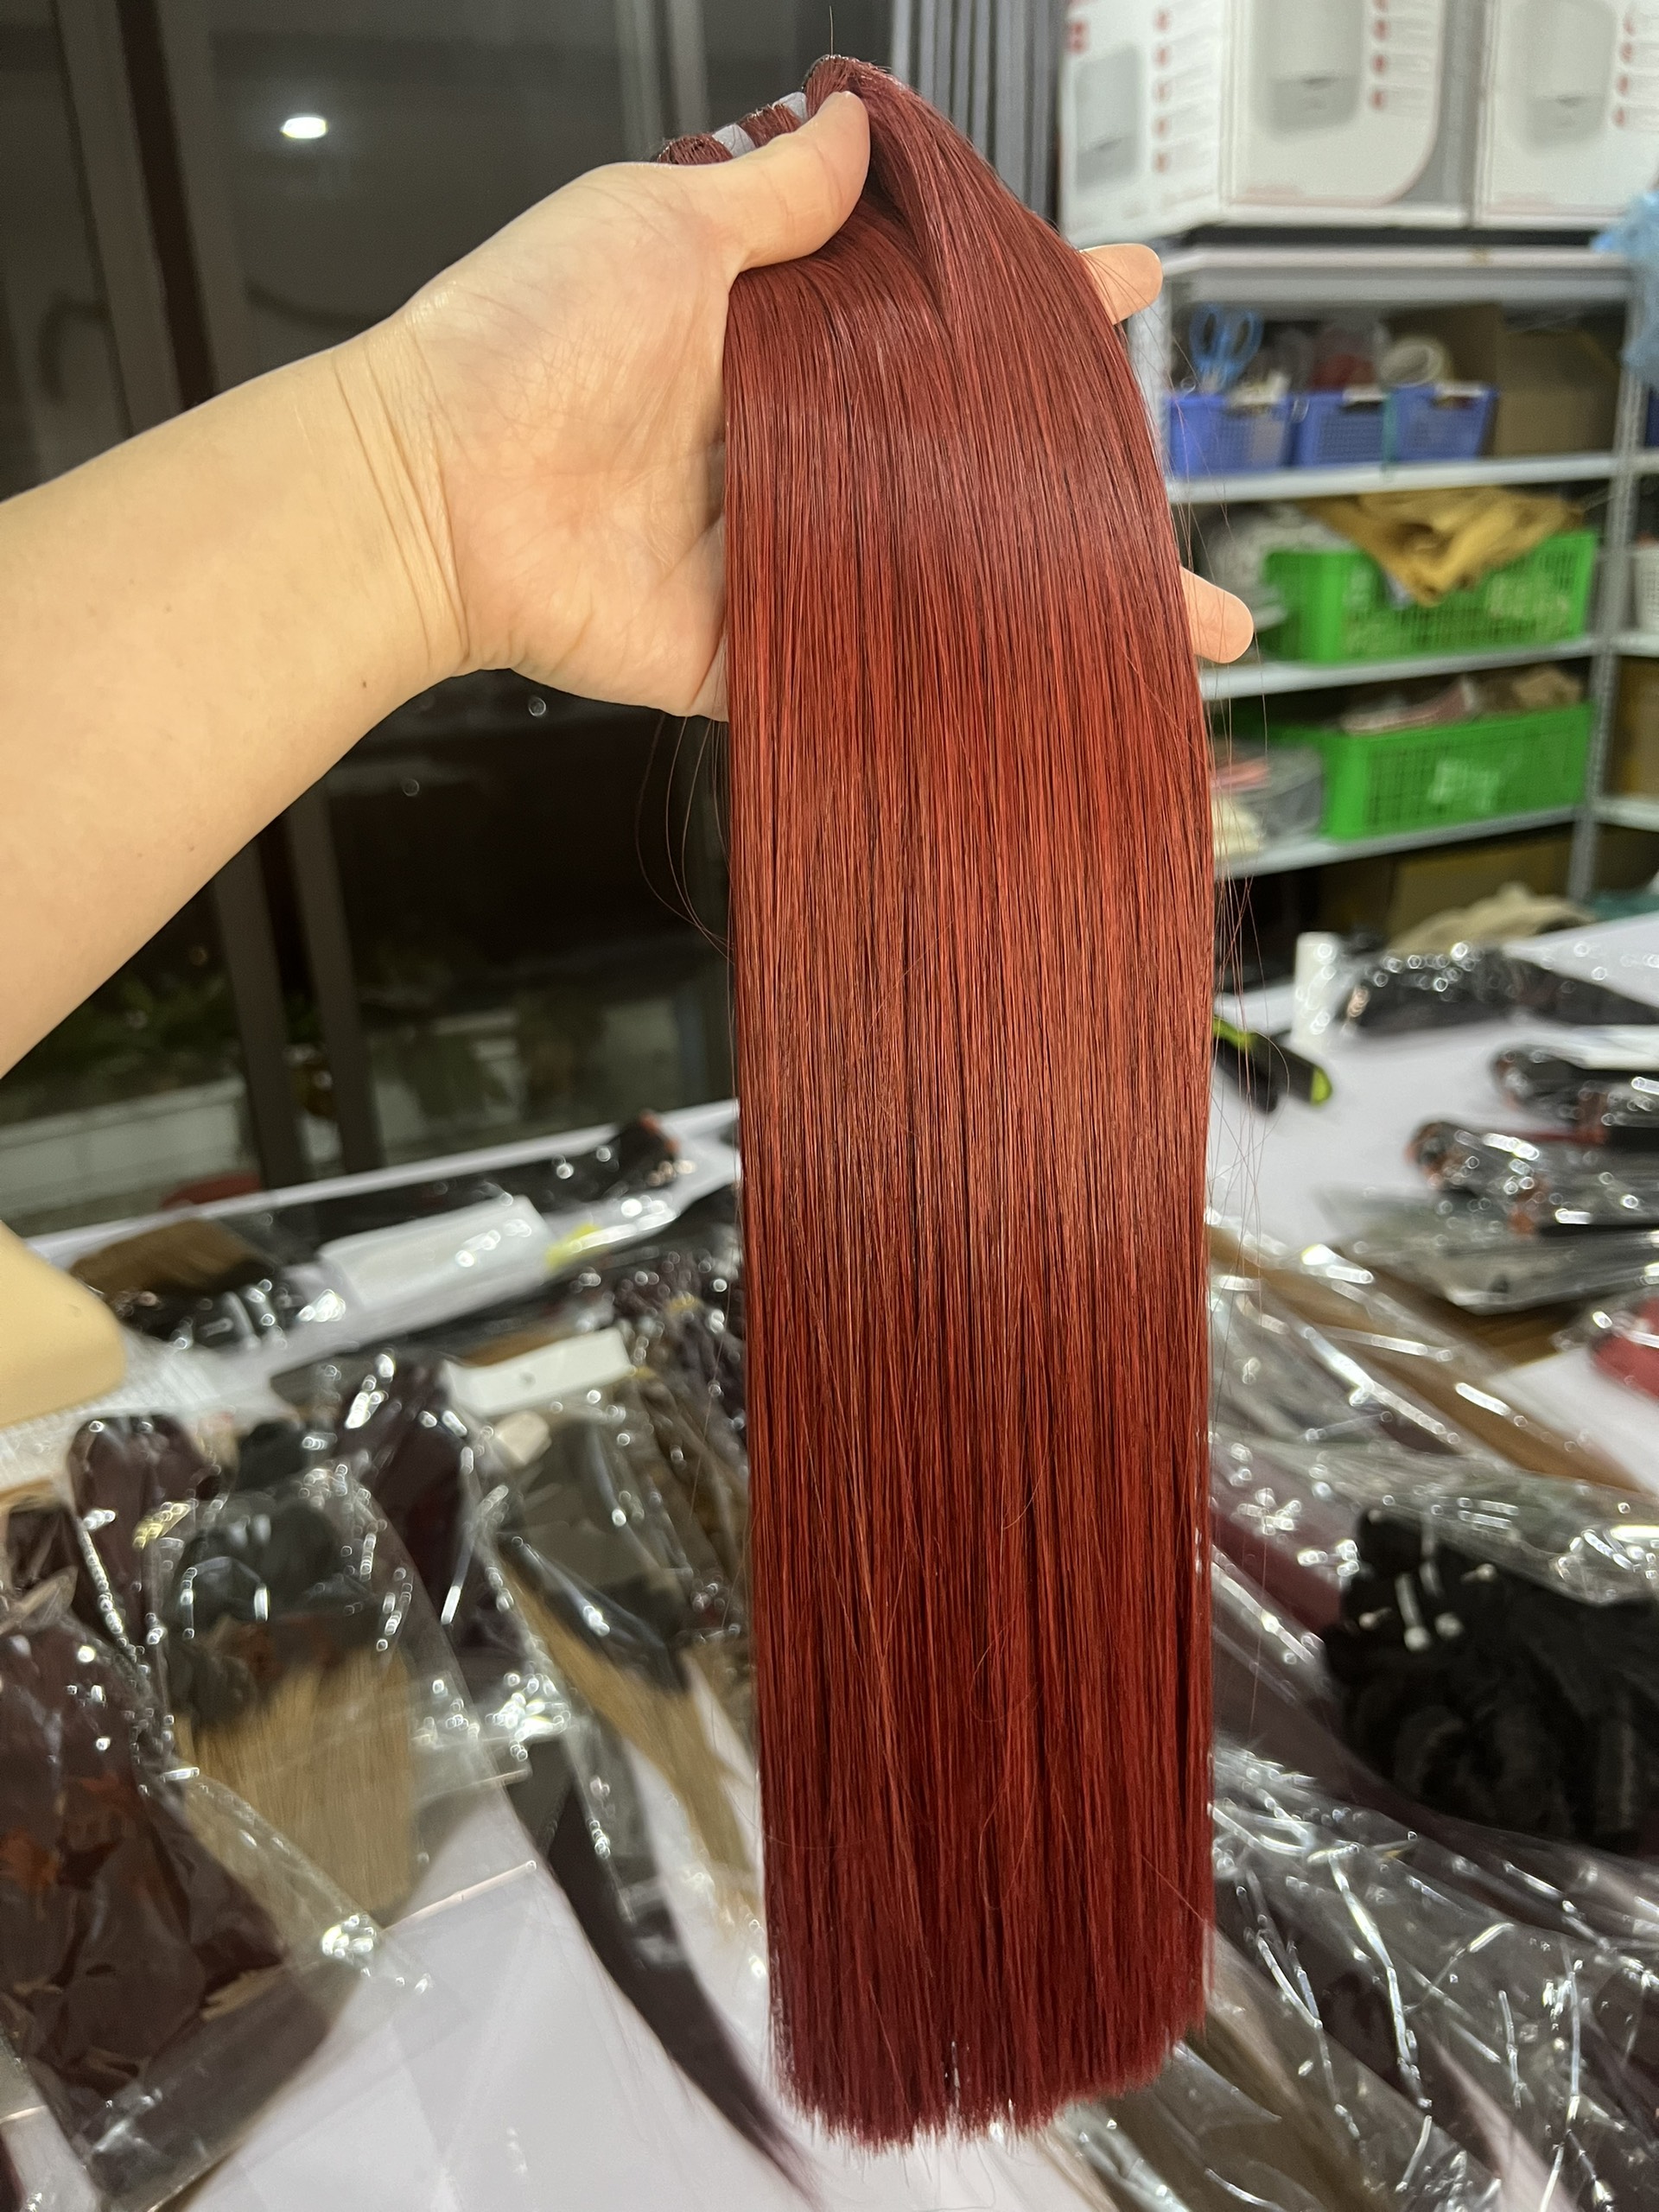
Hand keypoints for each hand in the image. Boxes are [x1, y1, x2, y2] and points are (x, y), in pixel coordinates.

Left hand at [346, 96, 1249, 719]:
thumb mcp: (663, 223)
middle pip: (968, 459)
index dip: (1041, 309)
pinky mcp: (764, 646)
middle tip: (1174, 503)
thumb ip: (776, 194)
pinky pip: (879, 667)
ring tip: (1179, 631)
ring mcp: (792, 550)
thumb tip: (850, 126)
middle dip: (1081, 484)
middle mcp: (805, 444)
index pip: (947, 319)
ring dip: (1060, 603)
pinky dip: (967, 689)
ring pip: (948, 572)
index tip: (1128, 296)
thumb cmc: (529, 337)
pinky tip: (1060, 703)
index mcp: (790, 337)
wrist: (439, 491)